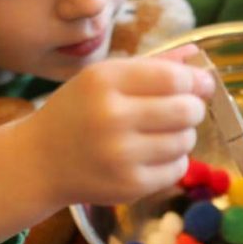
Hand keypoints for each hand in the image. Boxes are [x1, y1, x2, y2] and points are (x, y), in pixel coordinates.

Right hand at [30, 49, 213, 205]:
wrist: (41, 162)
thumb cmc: (78, 113)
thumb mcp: (103, 79)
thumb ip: (152, 65)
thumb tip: (197, 57)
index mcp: (104, 81)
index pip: (174, 78)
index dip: (196, 82)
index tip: (201, 85)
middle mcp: (111, 117)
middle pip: (187, 110)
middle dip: (193, 108)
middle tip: (184, 110)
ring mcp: (120, 155)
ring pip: (186, 140)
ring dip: (183, 135)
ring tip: (162, 134)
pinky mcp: (129, 186)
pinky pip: (178, 169)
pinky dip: (173, 161)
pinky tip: (152, 156)